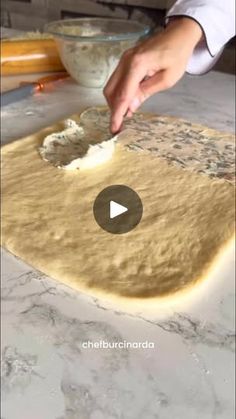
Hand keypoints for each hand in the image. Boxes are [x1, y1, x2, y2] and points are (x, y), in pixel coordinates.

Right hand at [104, 18, 202, 132]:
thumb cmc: (177, 56)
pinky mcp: (125, 61)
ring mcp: (123, 60)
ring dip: (115, 102)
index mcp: (137, 65)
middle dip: (114, 110)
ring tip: (125, 115)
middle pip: (111, 91)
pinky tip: (128, 103)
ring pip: (111, 86)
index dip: (117, 114)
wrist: (178, 35)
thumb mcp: (166, 79)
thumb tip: (130, 108)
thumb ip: (146, 92)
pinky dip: (119, 94)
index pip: (123, 94)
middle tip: (119, 125)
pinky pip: (116, 81)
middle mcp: (125, 61)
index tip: (114, 129)